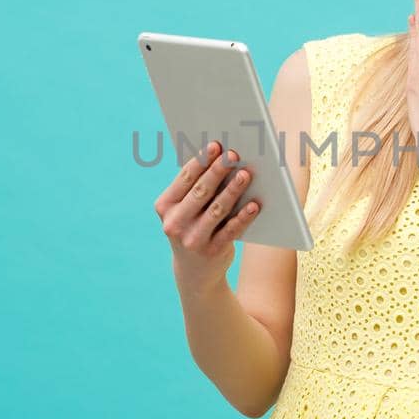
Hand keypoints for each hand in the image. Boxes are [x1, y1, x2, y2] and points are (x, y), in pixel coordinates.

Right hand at [152, 140, 258, 290]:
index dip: (201, 161)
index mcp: (165, 207)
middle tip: (234, 155)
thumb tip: (220, 158)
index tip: (216, 145)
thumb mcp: (185, 211)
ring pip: (217, 210)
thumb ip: (195, 189)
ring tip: (246, 174)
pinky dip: (243, 217)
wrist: (194, 273)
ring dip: (233, 190)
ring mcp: (193, 240)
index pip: (184, 179)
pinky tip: (254, 205)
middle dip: (218, 171)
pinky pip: (231, 230)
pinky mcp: (212, 252)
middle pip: (201, 192)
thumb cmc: (193, 228)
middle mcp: (175, 224)